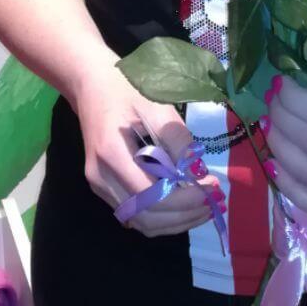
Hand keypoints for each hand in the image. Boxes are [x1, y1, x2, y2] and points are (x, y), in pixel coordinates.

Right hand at [71, 49, 223, 235]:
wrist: (91, 84)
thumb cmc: (126, 88)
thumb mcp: (157, 107)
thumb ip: (178, 142)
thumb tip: (199, 176)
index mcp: (110, 153)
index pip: (150, 194)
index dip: (185, 199)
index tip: (212, 187)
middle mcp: (100, 177)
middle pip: (146, 216)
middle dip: (185, 215)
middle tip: (215, 202)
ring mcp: (99, 185)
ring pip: (141, 222)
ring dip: (175, 221)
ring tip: (205, 208)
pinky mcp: (104, 187)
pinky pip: (135, 213)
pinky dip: (161, 216)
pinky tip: (183, 205)